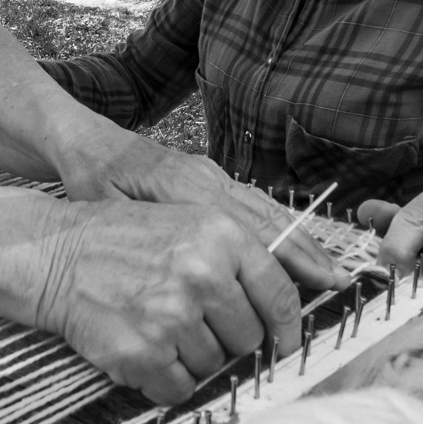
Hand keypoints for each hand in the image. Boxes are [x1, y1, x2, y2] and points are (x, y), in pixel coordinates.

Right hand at [38, 200, 302, 403]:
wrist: (55, 255)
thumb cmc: (121, 239)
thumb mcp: (185, 221)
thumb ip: (237, 255)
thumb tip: (285, 310)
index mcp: (220, 235)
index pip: (280, 295)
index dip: (288, 328)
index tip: (286, 344)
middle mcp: (202, 274)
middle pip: (249, 338)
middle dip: (227, 338)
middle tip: (190, 321)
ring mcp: (173, 316)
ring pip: (215, 366)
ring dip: (191, 356)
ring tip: (157, 326)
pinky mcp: (146, 353)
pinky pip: (181, 388)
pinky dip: (165, 378)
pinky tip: (143, 347)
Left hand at [62, 139, 347, 293]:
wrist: (83, 139)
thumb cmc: (89, 178)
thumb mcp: (104, 205)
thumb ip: (141, 230)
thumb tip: (178, 265)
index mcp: (182, 186)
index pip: (243, 227)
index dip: (282, 258)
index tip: (314, 282)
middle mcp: (205, 177)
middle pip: (265, 217)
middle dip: (305, 252)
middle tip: (339, 284)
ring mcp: (209, 174)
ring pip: (265, 208)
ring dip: (299, 240)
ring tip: (331, 271)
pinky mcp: (207, 175)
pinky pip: (252, 201)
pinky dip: (280, 225)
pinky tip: (298, 247)